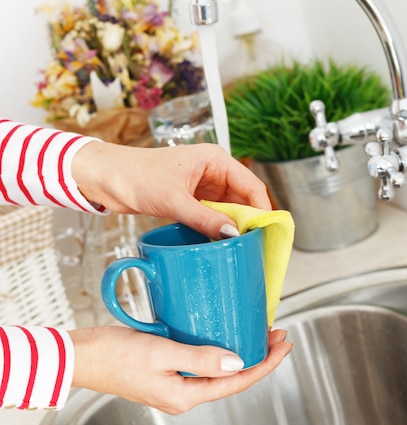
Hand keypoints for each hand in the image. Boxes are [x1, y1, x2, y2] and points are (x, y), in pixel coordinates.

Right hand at [69, 326, 291, 414]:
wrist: (82, 357)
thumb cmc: (113, 356)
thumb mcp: (161, 353)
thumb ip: (200, 358)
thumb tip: (237, 363)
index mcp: (185, 396)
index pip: (237, 382)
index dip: (265, 364)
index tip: (283, 345)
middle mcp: (183, 396)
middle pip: (231, 379)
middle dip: (258, 358)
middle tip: (277, 335)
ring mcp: (174, 387)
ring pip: (218, 372)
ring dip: (240, 354)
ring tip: (257, 336)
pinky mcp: (166, 375)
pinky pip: (201, 366)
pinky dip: (219, 352)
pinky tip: (222, 338)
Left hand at [72, 141, 271, 238]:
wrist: (107, 178)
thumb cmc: (136, 177)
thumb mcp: (174, 200)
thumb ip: (205, 219)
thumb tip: (233, 235)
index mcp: (215, 160)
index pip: (251, 186)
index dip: (262, 210)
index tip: (266, 233)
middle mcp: (213, 171)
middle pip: (243, 199)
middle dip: (248, 221)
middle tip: (254, 246)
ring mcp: (202, 186)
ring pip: (228, 210)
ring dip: (232, 227)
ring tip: (239, 247)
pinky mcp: (190, 199)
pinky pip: (212, 215)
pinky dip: (216, 228)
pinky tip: (219, 243)